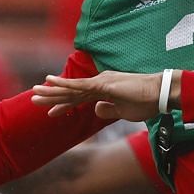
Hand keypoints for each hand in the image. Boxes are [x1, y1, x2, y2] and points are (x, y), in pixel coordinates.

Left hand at [32, 70, 161, 123]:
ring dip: (52, 91)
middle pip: (71, 92)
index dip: (64, 105)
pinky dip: (63, 84)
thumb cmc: (147, 103)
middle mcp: (99, 83)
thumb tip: (95, 111)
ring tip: (34, 93)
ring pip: (71, 88)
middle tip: (33, 100)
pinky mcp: (103, 84)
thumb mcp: (124, 112)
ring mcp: (100, 82)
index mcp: (104, 90)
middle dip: (52, 97)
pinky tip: (50, 81)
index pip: (79, 98)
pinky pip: (79, 85)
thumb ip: (109, 111)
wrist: (160, 95)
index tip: (51, 113)